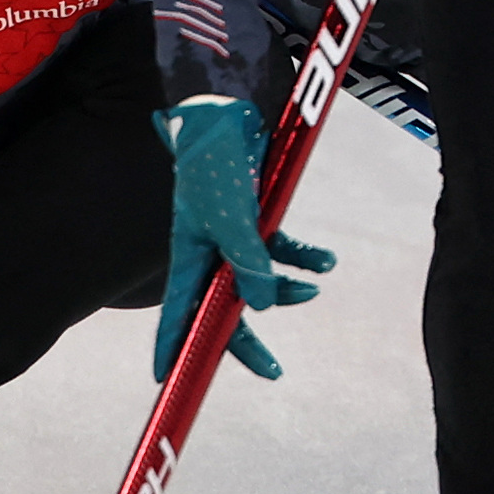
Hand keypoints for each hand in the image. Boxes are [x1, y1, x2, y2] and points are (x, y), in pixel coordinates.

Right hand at [153, 95, 331, 382]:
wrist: (228, 112)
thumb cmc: (217, 166)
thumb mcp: (231, 220)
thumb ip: (247, 264)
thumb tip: (261, 308)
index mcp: (188, 259)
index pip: (177, 317)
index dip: (172, 350)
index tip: (167, 382)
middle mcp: (207, 253)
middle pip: (222, 310)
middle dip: (248, 341)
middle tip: (275, 372)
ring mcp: (232, 236)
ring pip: (258, 280)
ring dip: (288, 288)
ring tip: (314, 289)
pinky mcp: (255, 216)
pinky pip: (281, 248)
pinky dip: (303, 256)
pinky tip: (326, 261)